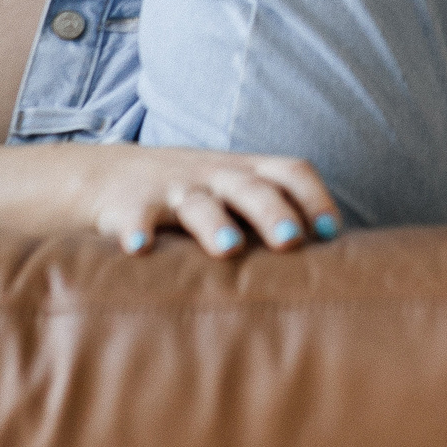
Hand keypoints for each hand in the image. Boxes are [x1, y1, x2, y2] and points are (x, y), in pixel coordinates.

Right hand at [73, 145, 342, 257]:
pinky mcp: (130, 205)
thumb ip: (276, 225)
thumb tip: (337, 273)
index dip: (315, 198)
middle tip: (291, 242)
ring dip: (215, 224)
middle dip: (273, 213)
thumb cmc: (194, 198)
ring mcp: (175, 189)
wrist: (109, 176)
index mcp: (249, 174)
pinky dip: (136, 229)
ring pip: (199, 203)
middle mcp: (217, 177)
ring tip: (229, 248)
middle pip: (252, 188)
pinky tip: (138, 248)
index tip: (332, 234)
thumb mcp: (236, 199)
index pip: (292, 172)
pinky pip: (135, 216)